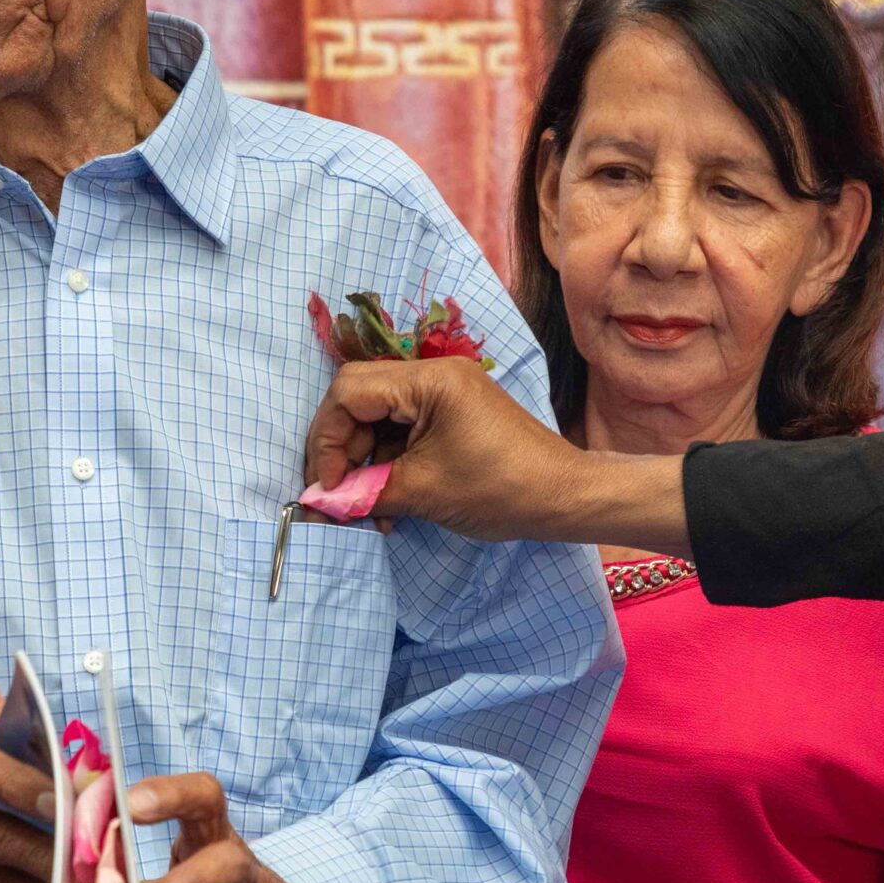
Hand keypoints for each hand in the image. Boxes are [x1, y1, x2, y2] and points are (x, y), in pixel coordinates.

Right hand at [304, 359, 692, 552]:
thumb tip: (318, 505)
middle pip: (359, 400)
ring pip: (378, 419)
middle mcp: (433, 374)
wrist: (565, 499)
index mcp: (429, 379)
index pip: (349, 391)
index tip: (328, 487)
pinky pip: (403, 431)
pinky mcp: (452, 414)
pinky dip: (388, 465)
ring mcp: (444, 393)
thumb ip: (364, 493)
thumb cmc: (499, 490)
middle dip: (341, 451)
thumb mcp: (423, 492)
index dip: (327, 440)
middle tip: (336, 496)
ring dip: (364, 464)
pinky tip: (386, 503)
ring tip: (364, 509)